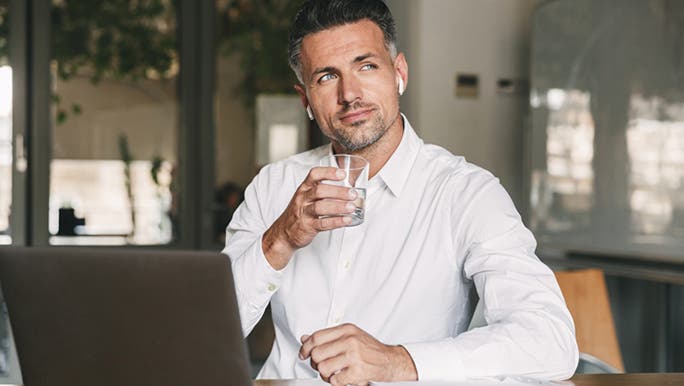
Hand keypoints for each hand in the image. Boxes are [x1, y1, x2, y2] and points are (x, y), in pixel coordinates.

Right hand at [262, 166, 357, 269]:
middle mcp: (303, 198)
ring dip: (338, 206)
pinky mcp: (307, 226)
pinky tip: (347, 220)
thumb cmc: (300, 212)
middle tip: (353, 194)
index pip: (314, 175)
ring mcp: (304, 213)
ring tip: (352, 207)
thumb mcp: (307, 197)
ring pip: (320, 207)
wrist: (284, 232)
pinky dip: (336, 221)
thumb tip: (349, 189)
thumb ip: (324, 191)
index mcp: (305, 188)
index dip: (329, 172)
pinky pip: (323, 224)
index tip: (343, 174)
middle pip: (320, 191)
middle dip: (338, 191)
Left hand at [299, 323, 417, 385]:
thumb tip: (305, 338)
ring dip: (325, 375)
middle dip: (316, 363)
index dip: (305, 348)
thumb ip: (328, 337)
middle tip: (321, 366)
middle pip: (317, 354)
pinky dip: (335, 382)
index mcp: (346, 329)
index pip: (316, 337)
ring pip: (323, 368)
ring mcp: (354, 356)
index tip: (303, 354)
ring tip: (332, 373)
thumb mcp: (350, 336)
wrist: (391, 361)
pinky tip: (342, 378)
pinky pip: (334, 380)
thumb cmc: (371, 349)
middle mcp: (349, 340)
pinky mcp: (357, 371)